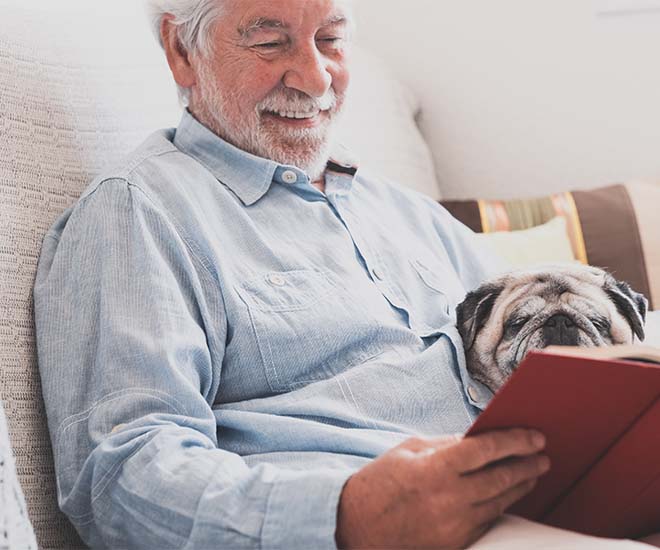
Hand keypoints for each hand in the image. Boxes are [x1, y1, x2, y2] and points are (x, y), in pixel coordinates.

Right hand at [335, 429, 549, 548]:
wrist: (356, 526)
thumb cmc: (379, 482)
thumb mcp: (409, 451)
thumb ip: (445, 445)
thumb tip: (476, 440)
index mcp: (434, 468)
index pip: (486, 450)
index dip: (515, 441)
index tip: (535, 436)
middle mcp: (448, 497)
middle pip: (501, 478)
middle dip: (527, 464)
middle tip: (543, 455)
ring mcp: (453, 524)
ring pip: (500, 502)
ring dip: (521, 486)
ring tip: (533, 474)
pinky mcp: (455, 543)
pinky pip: (488, 522)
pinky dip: (502, 506)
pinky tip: (509, 496)